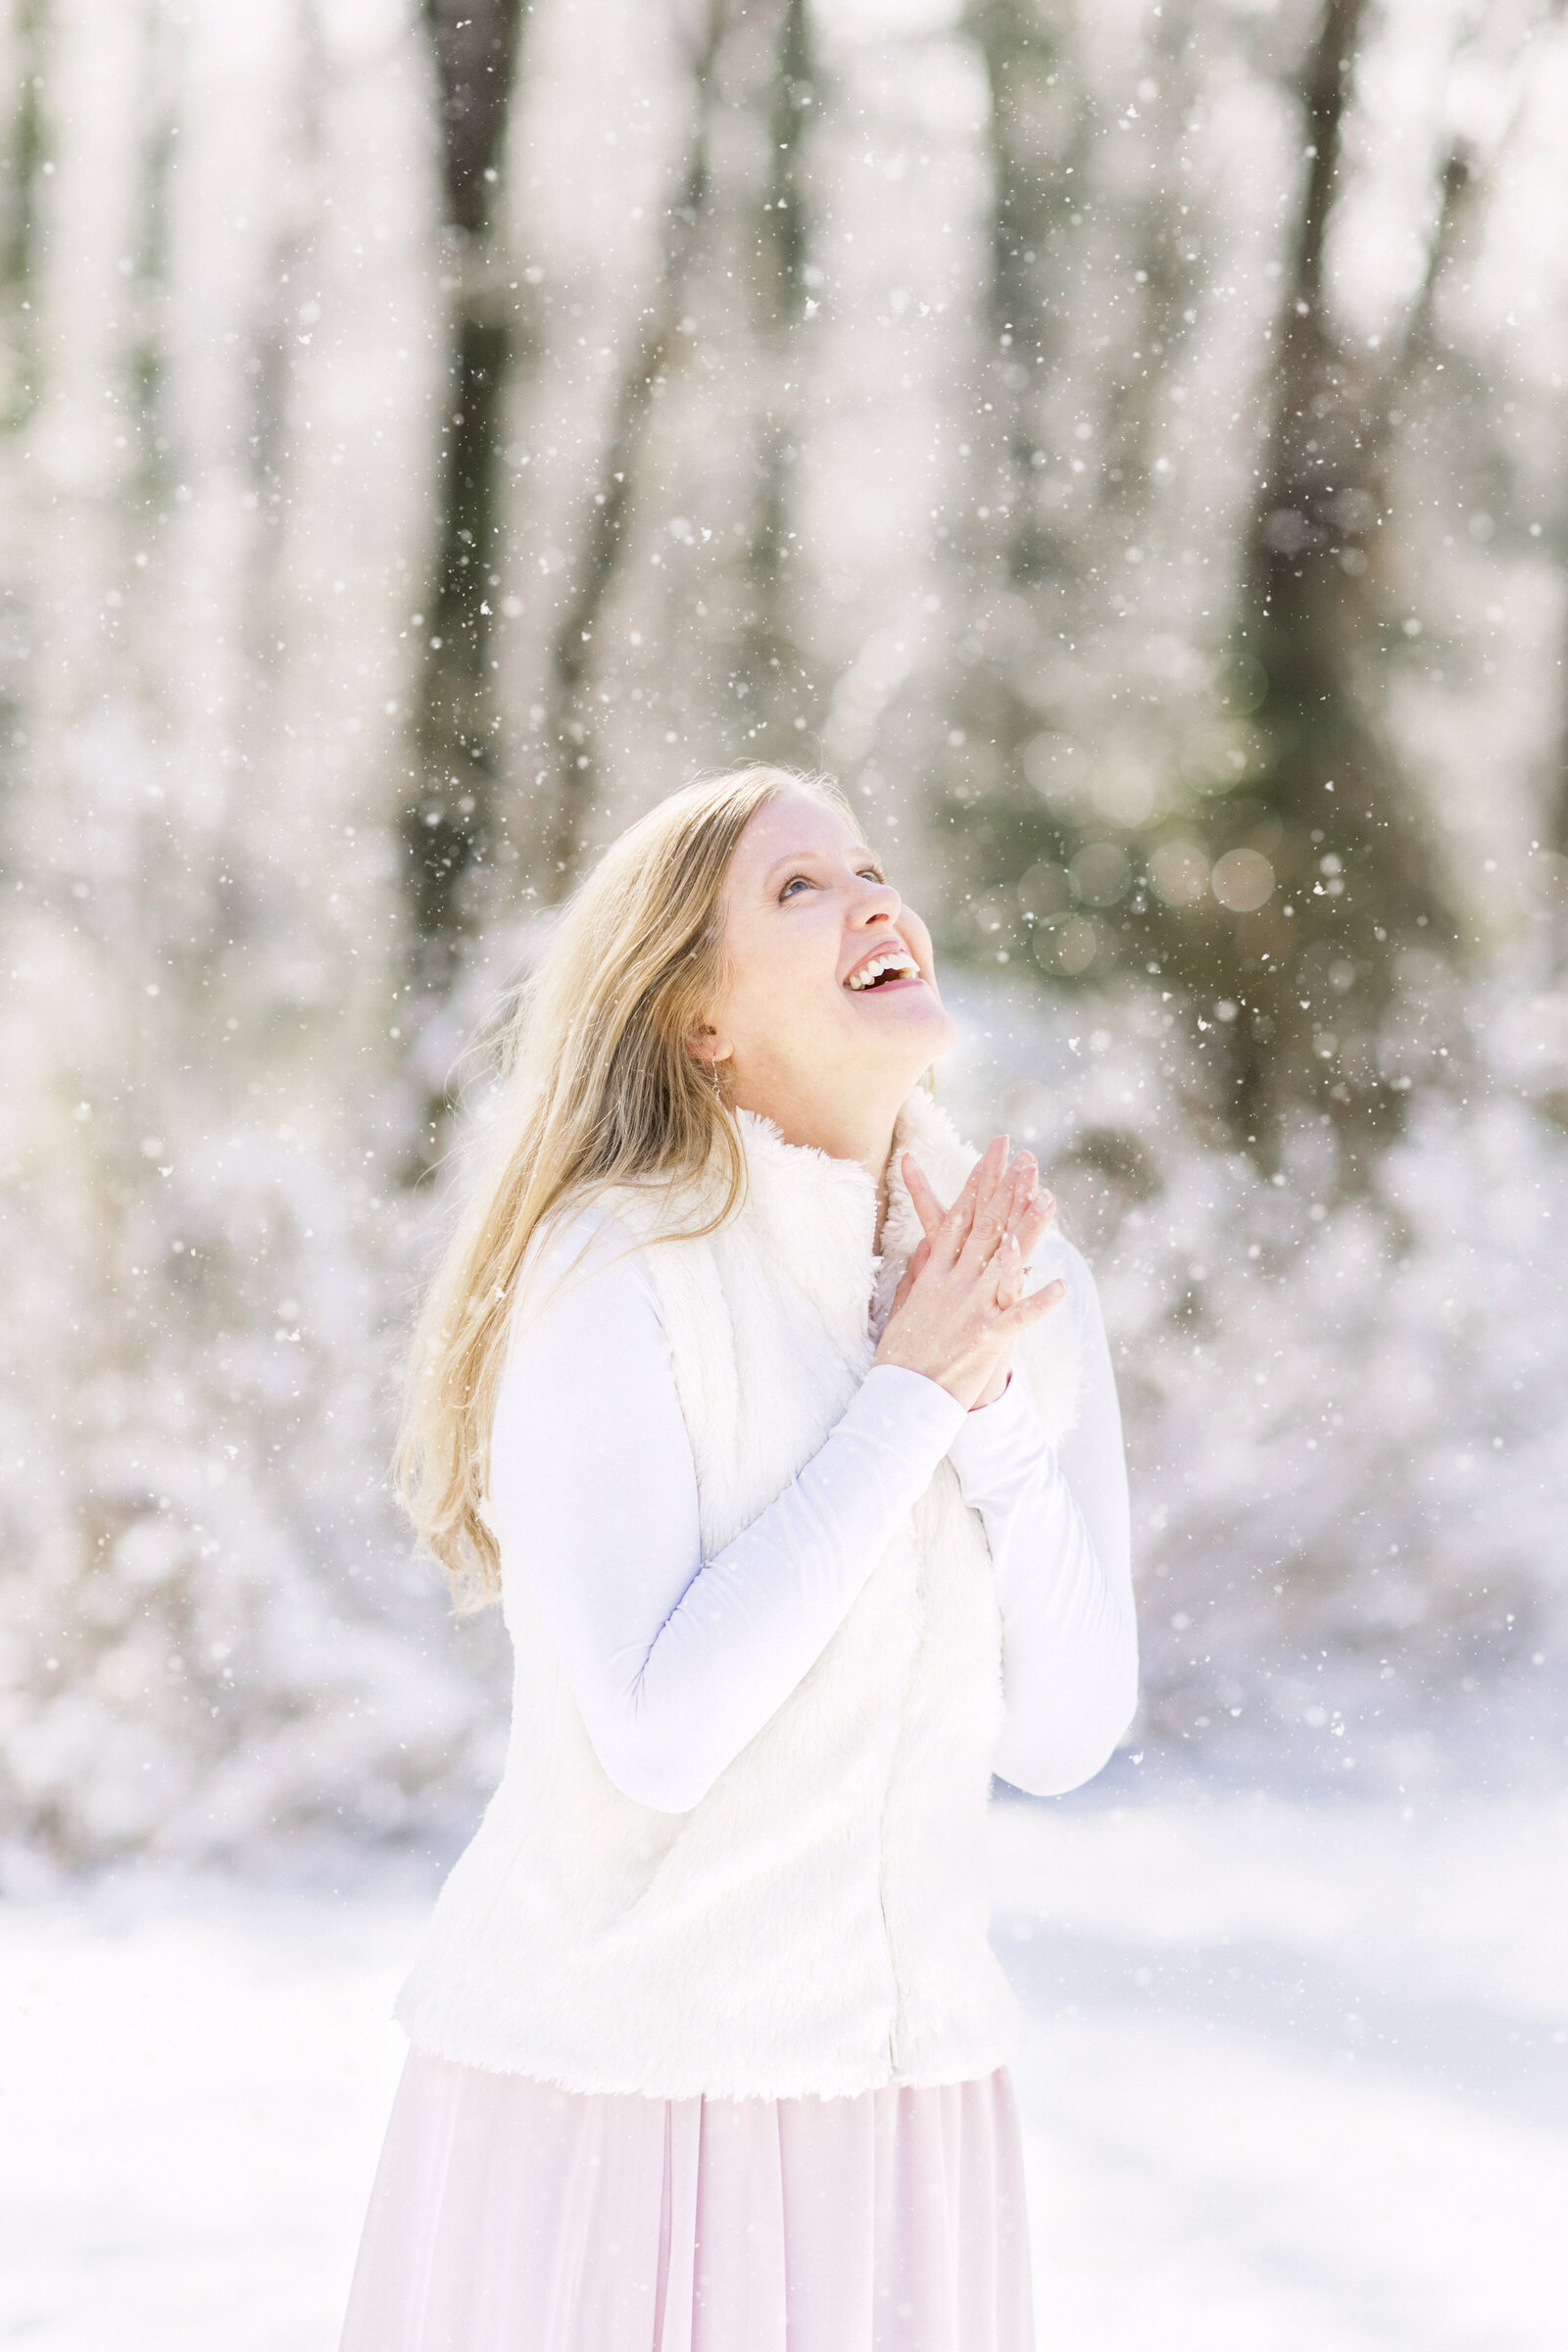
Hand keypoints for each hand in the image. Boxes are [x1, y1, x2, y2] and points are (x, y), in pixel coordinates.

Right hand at [873, 1136, 1064, 1410]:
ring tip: (1049, 1200)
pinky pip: (1019, 1317)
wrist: (898, 1401)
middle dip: (1006, 1191)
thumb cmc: (900, 1358)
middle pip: (985, 1229)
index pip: (959, 1220)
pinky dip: (1040, 1302)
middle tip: (1025, 1159)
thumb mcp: (903, 1306)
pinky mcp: (986, 1339)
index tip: (992, 1157)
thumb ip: (918, 1274)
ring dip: (1029, 1229)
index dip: (978, 1186)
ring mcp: (971, 1309)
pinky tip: (1061, 1286)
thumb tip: (926, 1246)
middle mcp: (953, 1285)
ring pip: (1005, 1261)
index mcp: (933, 1276)